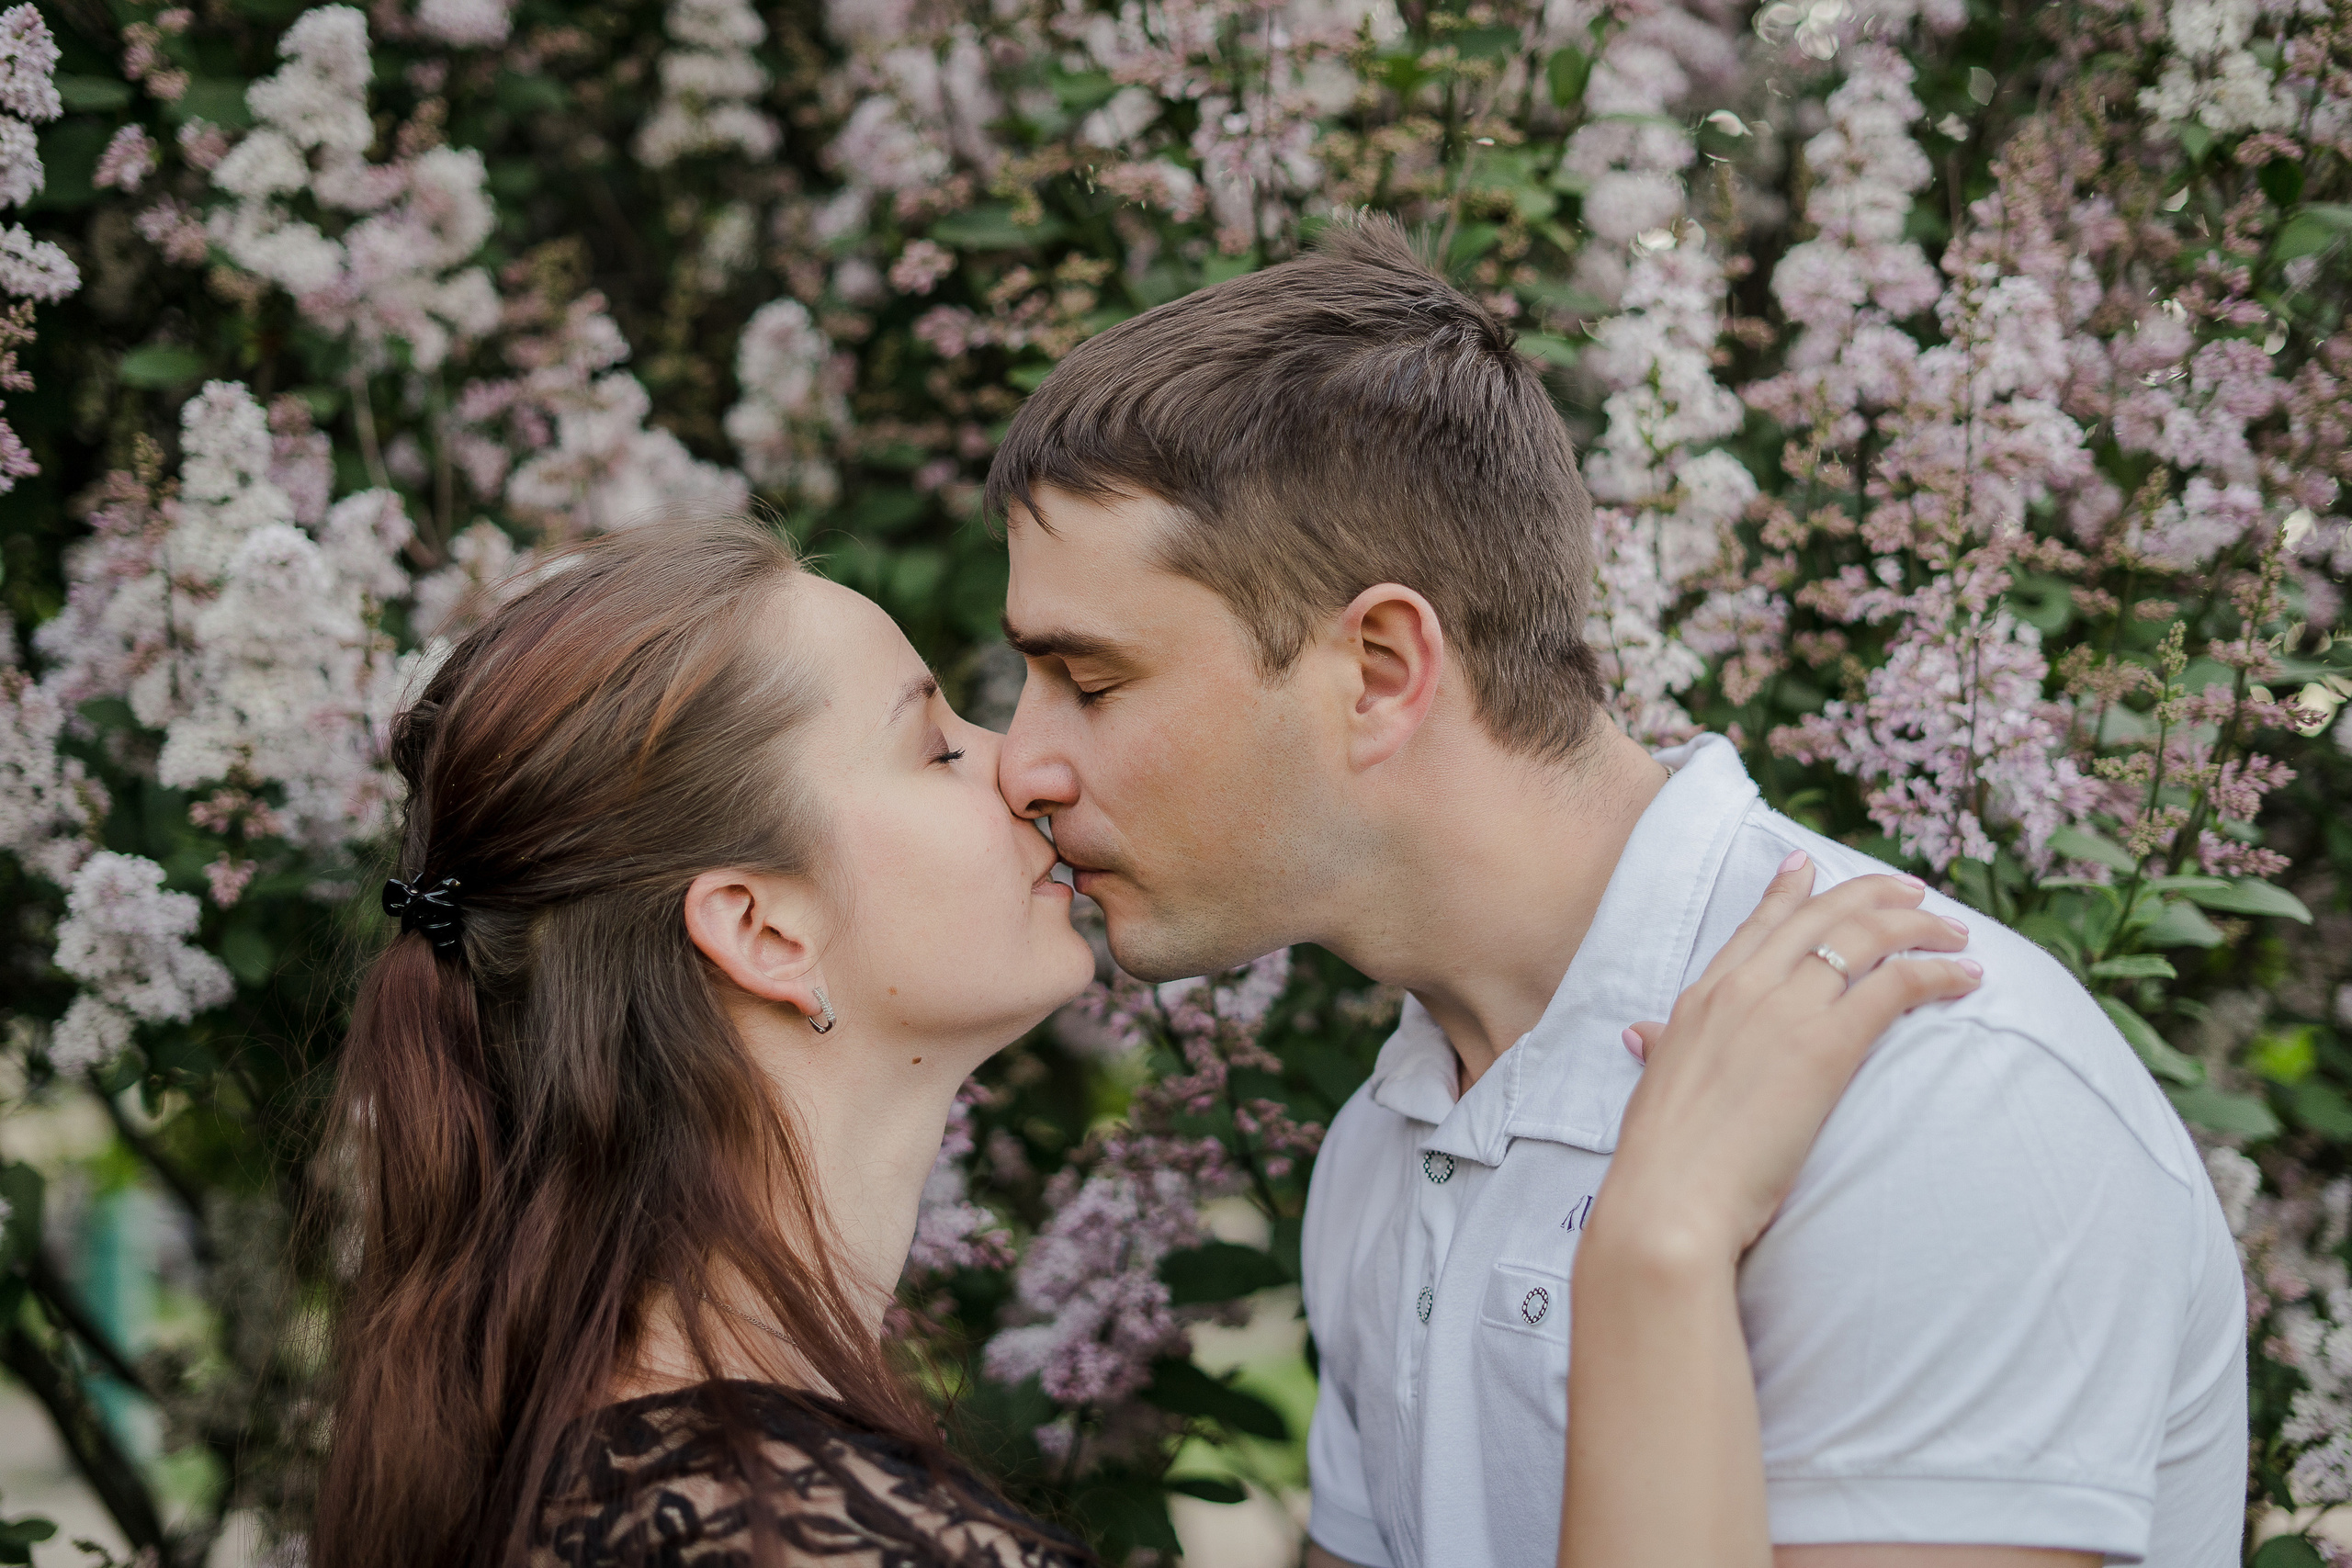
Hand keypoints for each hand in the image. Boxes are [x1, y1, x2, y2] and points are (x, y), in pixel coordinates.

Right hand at [1596, 852, 1980, 1268]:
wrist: (1669, 1199)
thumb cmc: (1662, 1159)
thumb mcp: (1655, 1084)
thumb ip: (1659, 1049)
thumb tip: (1642, 1034)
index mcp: (1701, 998)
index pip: (1756, 926)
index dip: (1789, 892)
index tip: (1810, 865)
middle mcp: (1744, 988)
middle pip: (1821, 917)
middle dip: (1874, 895)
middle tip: (1913, 892)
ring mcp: (1784, 1010)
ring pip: (1865, 938)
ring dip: (1920, 927)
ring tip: (1955, 932)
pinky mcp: (1826, 1045)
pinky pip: (1895, 987)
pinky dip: (1937, 974)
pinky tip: (1966, 977)